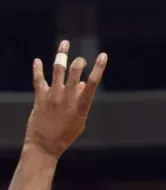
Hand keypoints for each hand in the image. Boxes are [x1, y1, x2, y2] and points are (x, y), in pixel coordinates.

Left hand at [24, 40, 106, 157]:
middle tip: (80, 59)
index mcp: (81, 105)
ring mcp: (53, 97)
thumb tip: (83, 84)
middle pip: (75, 72)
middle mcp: (68, 99)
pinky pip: (38, 80)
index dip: (99, 67)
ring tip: (64, 44)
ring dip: (61, 56)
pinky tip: (37, 60)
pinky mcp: (40, 98)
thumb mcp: (80, 120)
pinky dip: (38, 69)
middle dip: (79, 62)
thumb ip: (81, 101)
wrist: (45, 145)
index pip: (93, 82)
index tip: (103, 55)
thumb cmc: (65, 134)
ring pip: (58, 71)